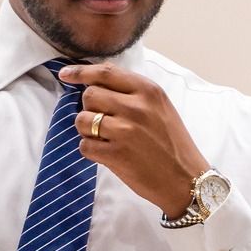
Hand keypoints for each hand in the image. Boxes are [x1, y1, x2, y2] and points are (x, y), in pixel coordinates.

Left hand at [58, 64, 207, 216]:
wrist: (186, 179)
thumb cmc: (172, 143)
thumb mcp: (160, 107)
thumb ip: (133, 92)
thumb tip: (99, 79)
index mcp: (148, 91)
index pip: (105, 72)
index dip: (80, 72)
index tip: (65, 74)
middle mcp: (136, 107)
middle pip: (89, 95)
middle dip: (89, 108)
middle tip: (102, 120)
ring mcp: (125, 131)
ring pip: (82, 120)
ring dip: (87, 130)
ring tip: (105, 137)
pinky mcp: (116, 155)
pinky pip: (85, 145)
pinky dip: (90, 150)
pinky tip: (106, 153)